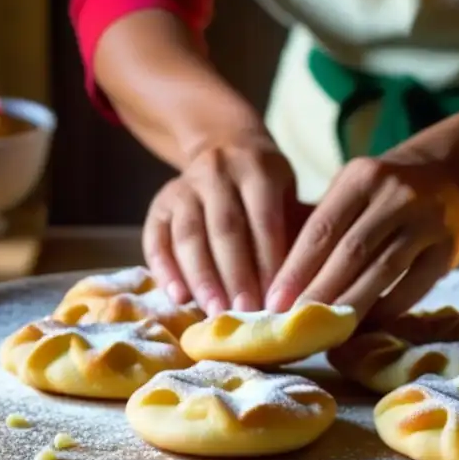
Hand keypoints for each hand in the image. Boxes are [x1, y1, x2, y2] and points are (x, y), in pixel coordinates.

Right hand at [144, 138, 304, 314]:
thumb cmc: (268, 188)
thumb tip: (303, 285)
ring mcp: (184, 186)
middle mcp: (217, 172)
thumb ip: (294, 231)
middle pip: (225, 228)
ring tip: (213, 311)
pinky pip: (156, 238)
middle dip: (235, 274)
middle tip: (244, 312)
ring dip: (201, 277)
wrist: (224, 147)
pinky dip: (165, 270)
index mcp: (257, 169)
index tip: (274, 301)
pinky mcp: (159, 203)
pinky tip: (178, 297)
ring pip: (189, 234)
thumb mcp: (288, 195)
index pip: (264, 220)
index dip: (268, 262)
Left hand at [265, 154, 458, 323]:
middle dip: (319, 292)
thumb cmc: (378, 193)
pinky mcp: (449, 250)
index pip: (322, 228)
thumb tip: (283, 286)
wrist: (444, 175)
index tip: (273, 302)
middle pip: (352, 252)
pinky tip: (363, 324)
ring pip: (383, 270)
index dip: (297, 269)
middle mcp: (397, 194)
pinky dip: (386, 309)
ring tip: (324, 330)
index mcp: (362, 176)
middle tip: (294, 323)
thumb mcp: (349, 191)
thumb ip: (322, 228)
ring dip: (350, 304)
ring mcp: (428, 221)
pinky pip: (414, 287)